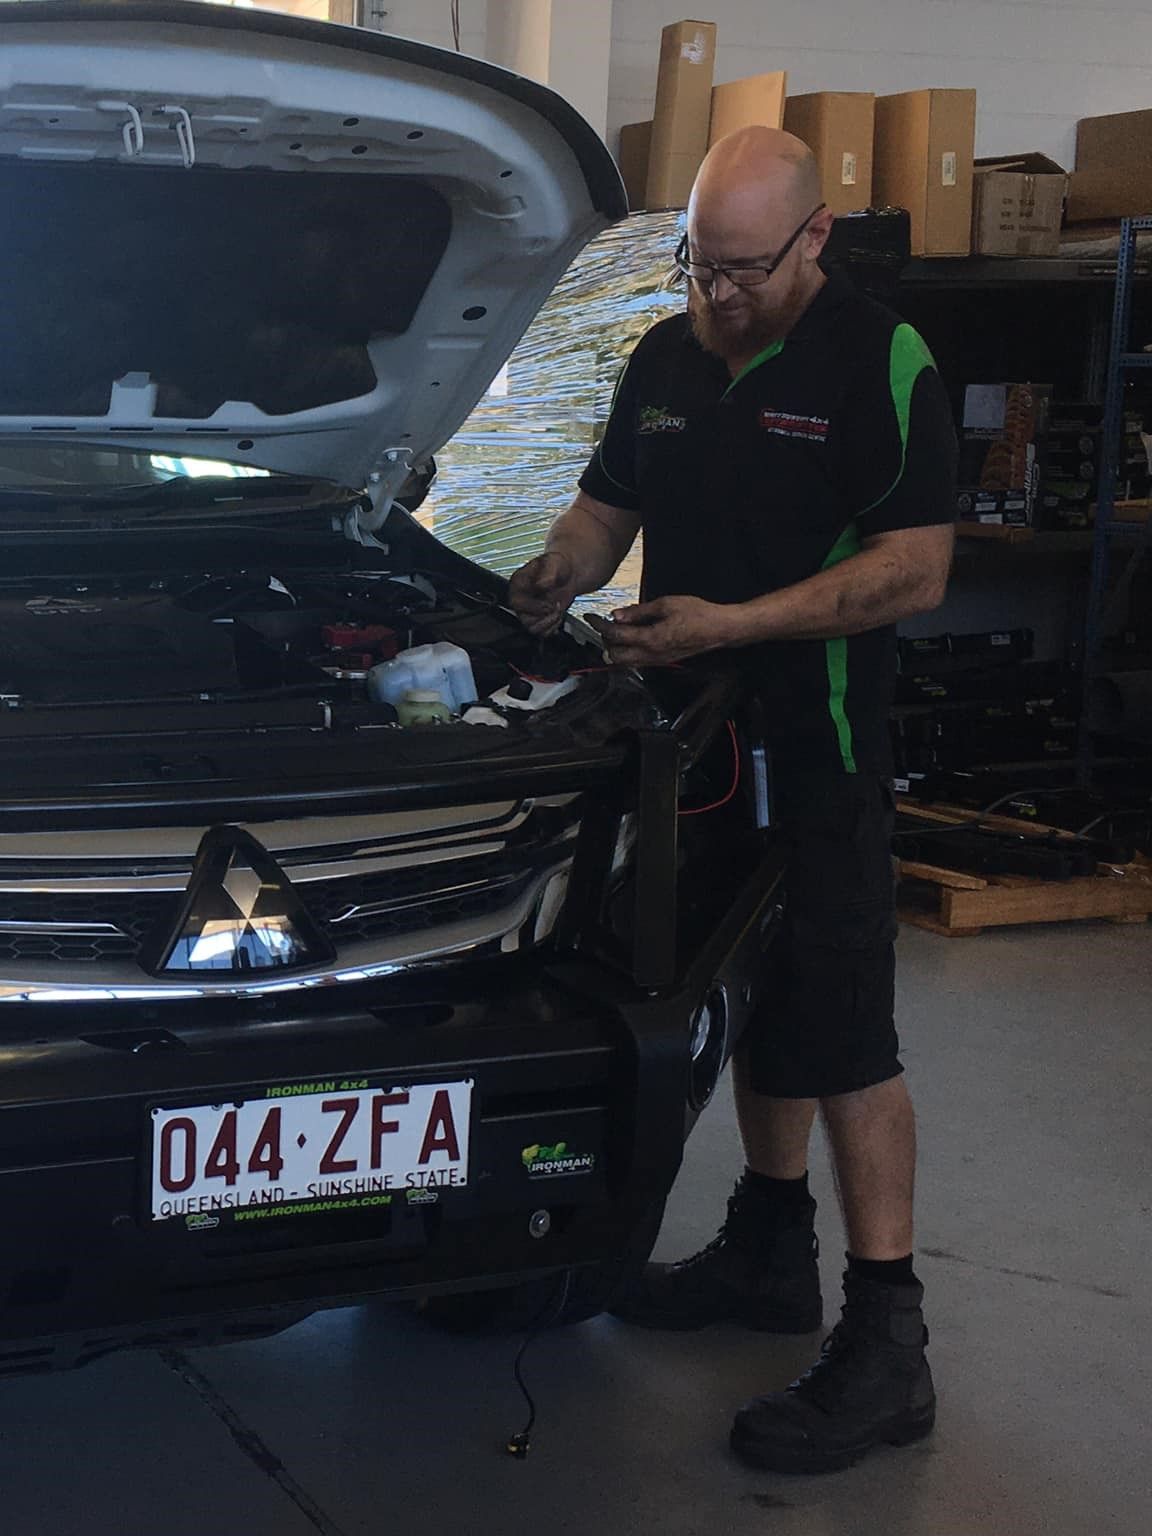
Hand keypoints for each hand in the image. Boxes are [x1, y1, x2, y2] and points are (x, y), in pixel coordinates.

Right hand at [508, 552, 577, 635]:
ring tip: (558, 610)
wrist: (568, 574)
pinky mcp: (537, 619)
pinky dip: (553, 627)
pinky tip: (559, 616)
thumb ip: (548, 573)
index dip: (534, 606)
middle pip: (523, 619)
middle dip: (544, 615)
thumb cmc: (557, 566)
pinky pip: (542, 633)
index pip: (516, 603)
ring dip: (550, 621)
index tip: (550, 602)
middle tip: (556, 606)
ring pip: (532, 628)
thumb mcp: (553, 562)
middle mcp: (520, 599)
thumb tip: (541, 585)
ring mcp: (527, 611)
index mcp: (518, 583)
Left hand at [586, 595, 737, 666]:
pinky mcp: (663, 661)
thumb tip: (617, 615)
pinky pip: (637, 662)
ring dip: (615, 649)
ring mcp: (657, 661)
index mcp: (651, 639)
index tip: (591, 617)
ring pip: (626, 662)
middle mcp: (651, 655)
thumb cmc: (697, 614)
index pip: (616, 634)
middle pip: (616, 655)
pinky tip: (630, 639)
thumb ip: (639, 612)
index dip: (600, 625)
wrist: (719, 629)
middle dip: (605, 641)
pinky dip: (627, 653)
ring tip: (615, 632)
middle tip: (602, 625)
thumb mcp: (666, 604)